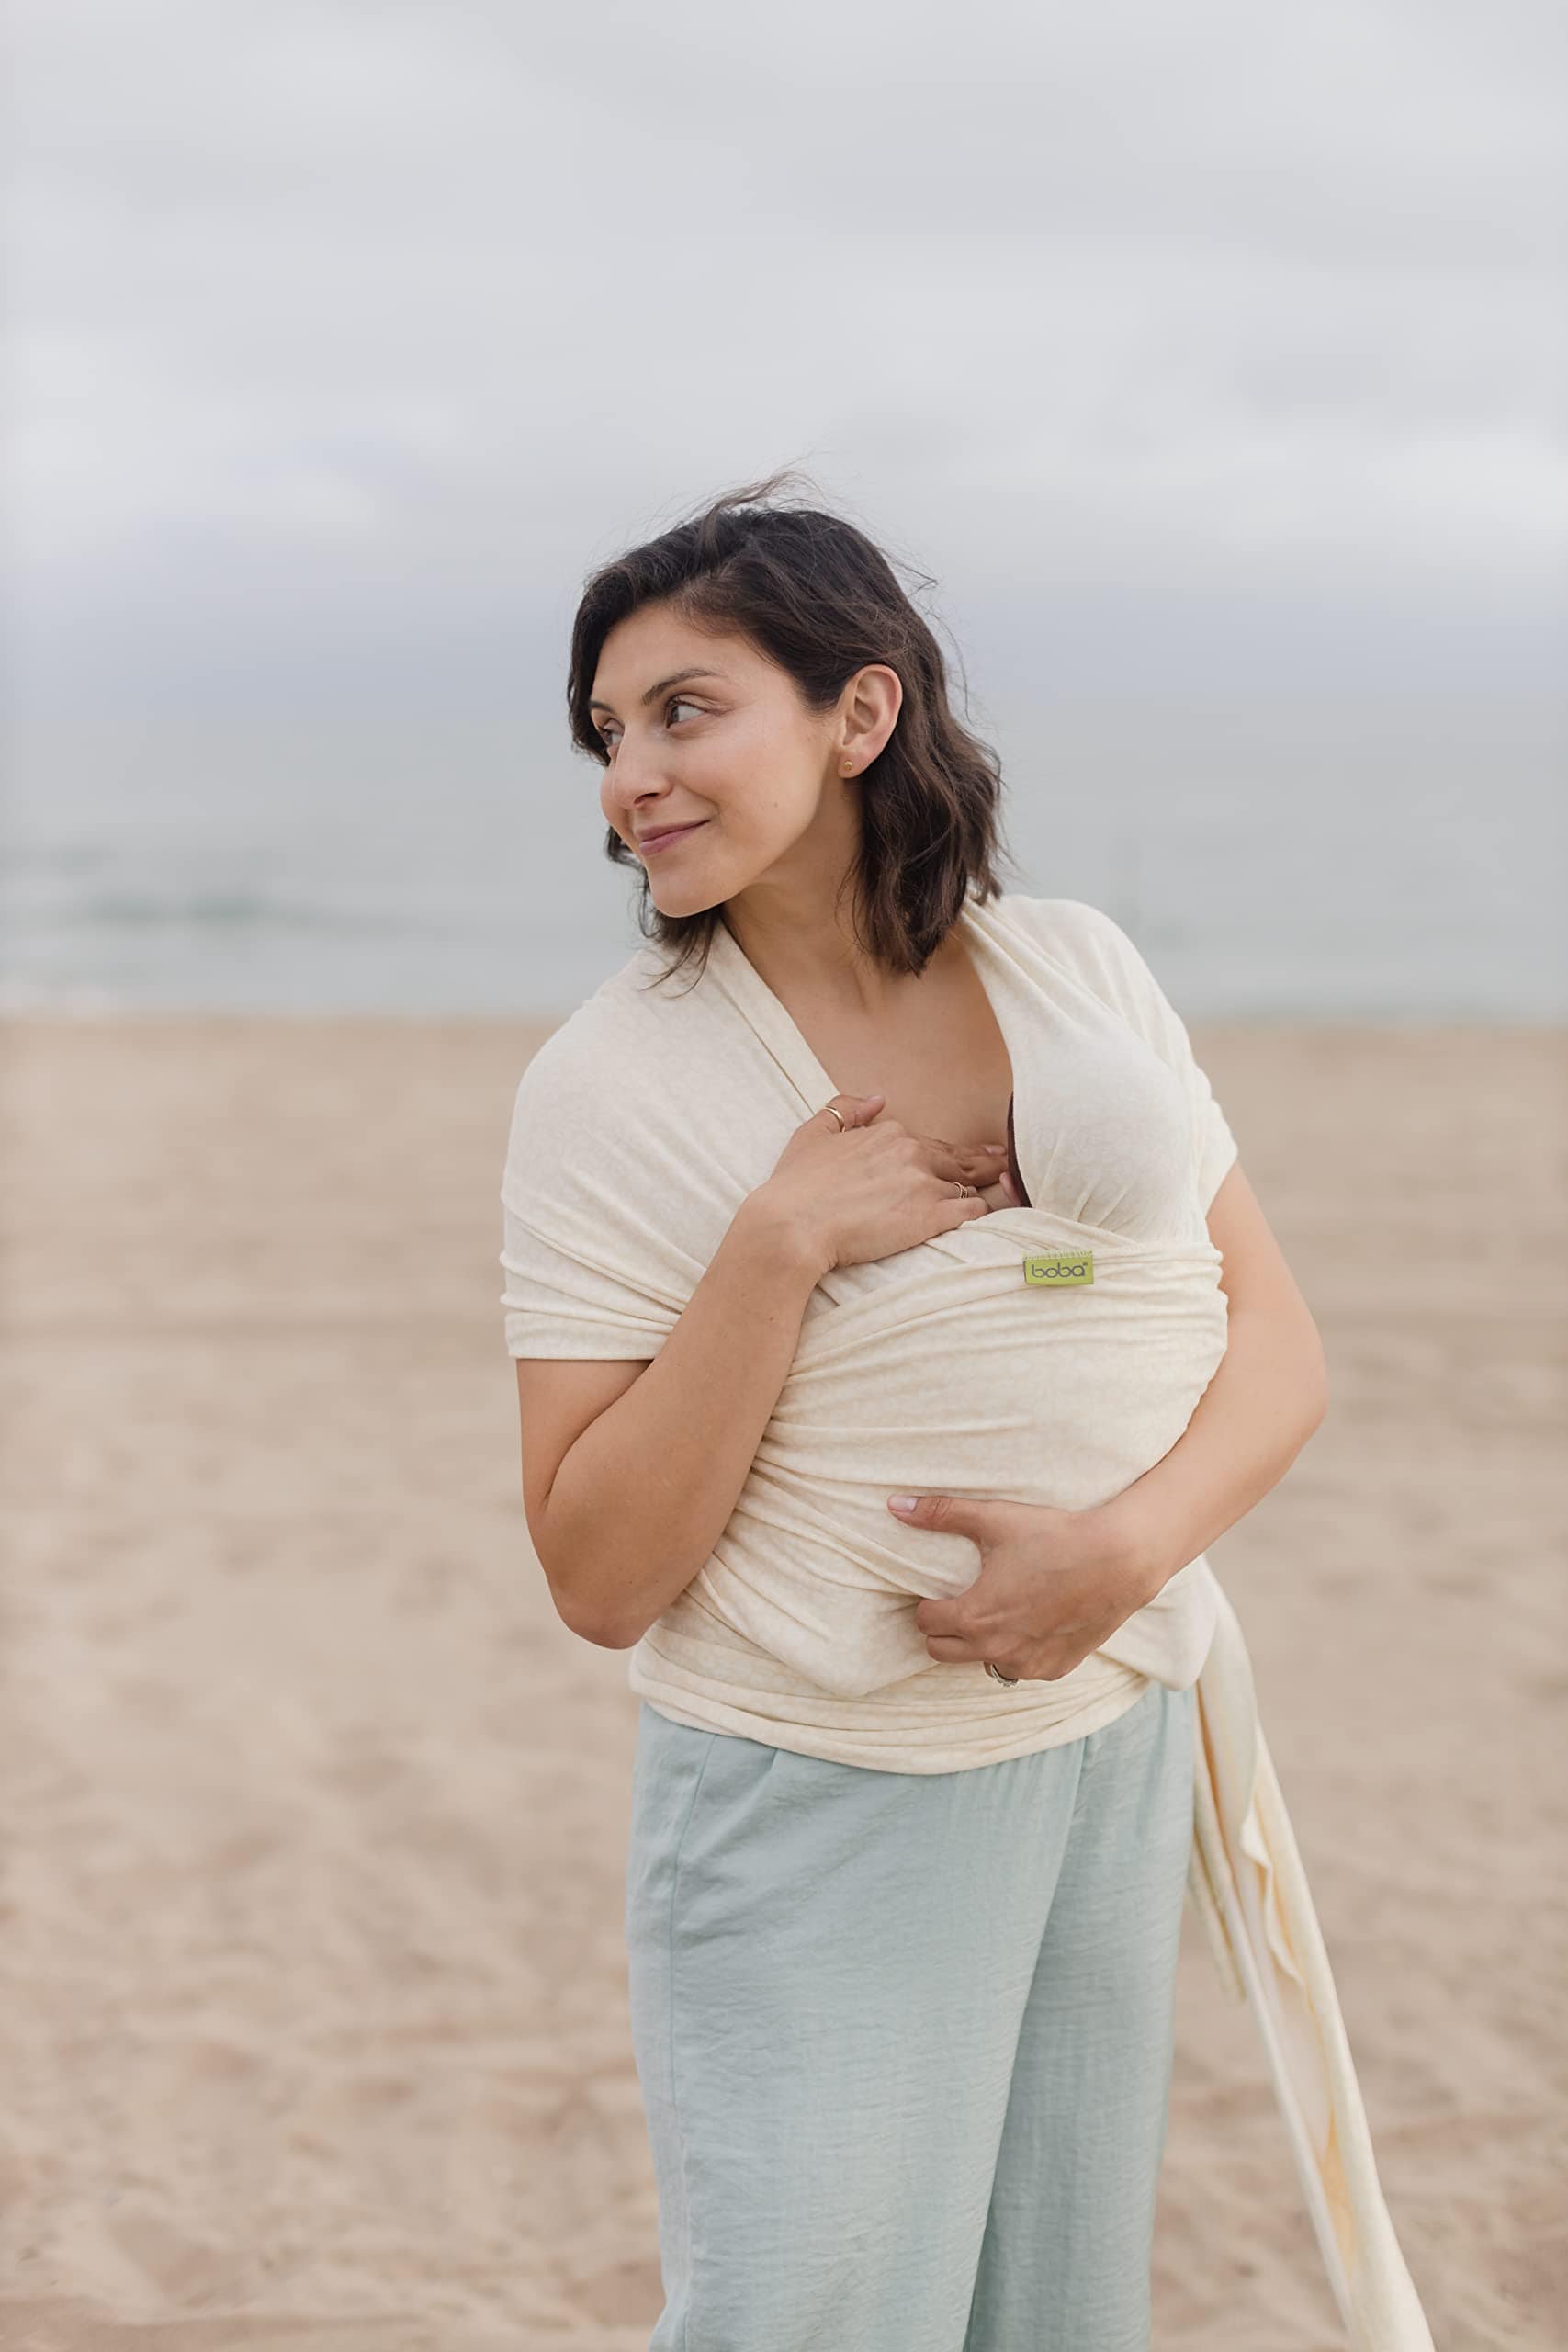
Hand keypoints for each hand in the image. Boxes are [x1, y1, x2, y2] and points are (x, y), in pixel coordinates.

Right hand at [759, 1093, 1008, 1276]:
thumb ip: (845, 1109)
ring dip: (982, 1189)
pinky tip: (992, 1216)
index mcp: (887, 1133)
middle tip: (1005, 1161)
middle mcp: (910, 1153)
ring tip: (1007, 1188)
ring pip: (967, 1185)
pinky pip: (972, 1211)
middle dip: (984, 1160)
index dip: (946, 1154)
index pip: (929, 1144)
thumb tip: (876, 1100)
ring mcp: (923, 1185)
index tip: (965, 1156)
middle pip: (958, 1159)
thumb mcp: (812, 1134)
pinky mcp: (930, 1217)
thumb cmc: (795, 1186)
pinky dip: (982, 1213)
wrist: (791, 1227)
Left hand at [889, 1492, 1167, 1681]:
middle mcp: (997, 1649)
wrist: (1119, 1560)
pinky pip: (1020, 1669)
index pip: (924, 1623)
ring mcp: (1027, 1665)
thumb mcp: (994, 1520)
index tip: (939, 1588)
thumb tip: (894, 1504)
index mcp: (975, 1617)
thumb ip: (940, 1514)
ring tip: (995, 1611)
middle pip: (941, 1651)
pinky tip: (1029, 1622)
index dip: (927, 1603)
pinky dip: (1016, 1651)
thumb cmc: (1055, 1537)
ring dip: (979, 1644)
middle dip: (943, 1628)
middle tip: (959, 1600)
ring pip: (982, 1663)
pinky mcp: (1054, 1670)